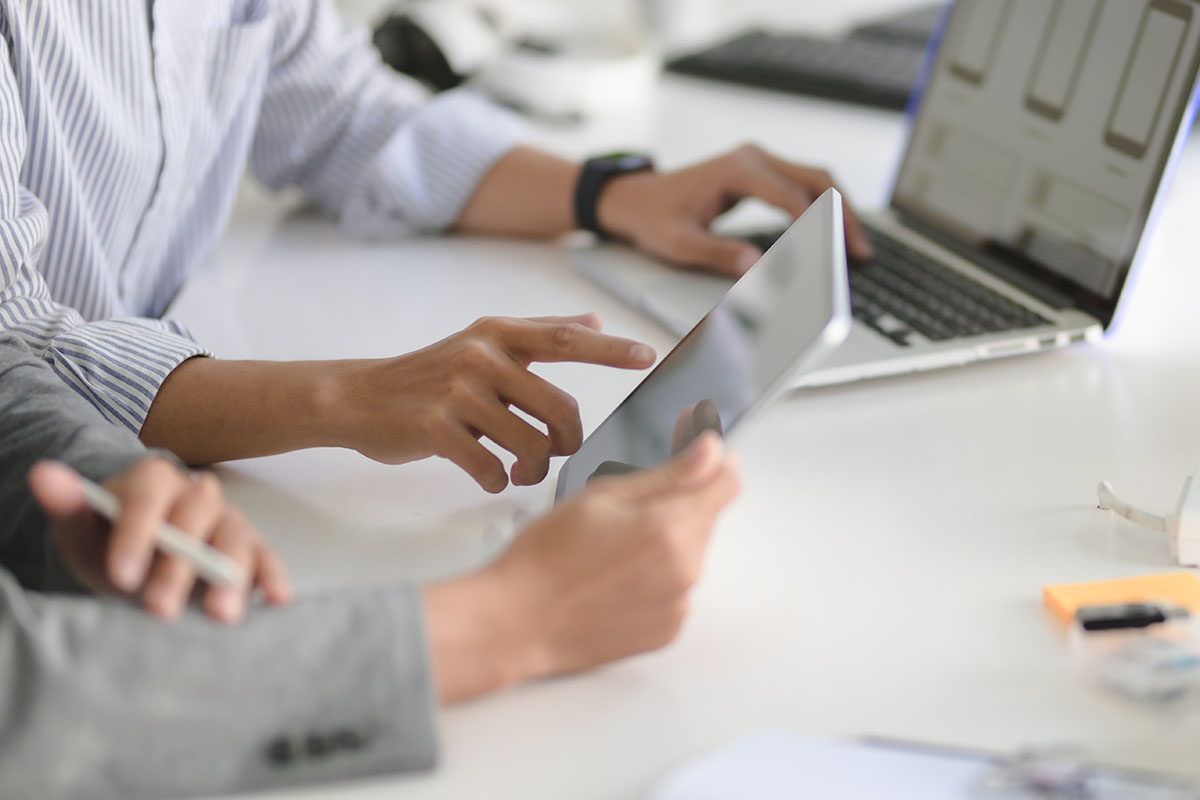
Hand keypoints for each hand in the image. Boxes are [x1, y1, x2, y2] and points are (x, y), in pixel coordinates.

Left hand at [28, 458, 291, 622]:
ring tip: (220, 614)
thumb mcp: (81, 530)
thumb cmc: (110, 546)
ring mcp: (229, 520)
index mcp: (154, 479)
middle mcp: (198, 492)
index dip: (136, 534)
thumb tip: (43, 474)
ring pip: (236, 538)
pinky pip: (267, 559)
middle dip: (179, 566)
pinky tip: (276, 599)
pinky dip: (272, 578)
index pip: (149, 497)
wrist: (141, 565)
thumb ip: (67, 505)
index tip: (120, 573)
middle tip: (159, 607)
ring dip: (230, 576)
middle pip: (196, 518)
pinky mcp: (252, 549)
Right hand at [333, 313, 655, 492]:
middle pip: (559, 408)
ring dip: (534, 467)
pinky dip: (498, 479)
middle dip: (570, 441)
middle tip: (561, 452)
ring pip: (530, 443)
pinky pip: (491, 467)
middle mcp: (481, 357)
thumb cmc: (430, 375)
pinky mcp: (436, 428)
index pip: (565, 339)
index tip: (648, 357)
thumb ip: (539, 332)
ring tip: (523, 469)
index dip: (610, 350)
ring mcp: (457, 392)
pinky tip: (491, 474)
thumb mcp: (483, 342)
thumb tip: (592, 319)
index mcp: (498, 334)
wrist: (360, 398)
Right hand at [423, 432, 739, 703]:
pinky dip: (657, 582)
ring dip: (667, 545)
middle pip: (706, 520)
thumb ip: (669, 474)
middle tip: (624, 514)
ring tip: (612, 552)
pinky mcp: (667, 632)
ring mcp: (678, 605)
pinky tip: (616, 581)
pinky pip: (677, 592)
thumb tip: (711, 451)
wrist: (519, 621)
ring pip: (691, 556)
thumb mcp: (603, 495)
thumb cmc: (547, 556)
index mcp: (670, 527)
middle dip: (678, 506)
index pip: (727, 484)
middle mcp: (685, 570)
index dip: (714, 464)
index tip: (699, 459)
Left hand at [597, 143, 872, 275]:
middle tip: (861, 251)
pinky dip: (823, 206)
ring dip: (839, 209)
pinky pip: (801, 184)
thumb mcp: (681, 244)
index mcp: (737, 170)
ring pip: (815, 179)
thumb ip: (719, 255)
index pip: (792, 197)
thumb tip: (757, 268)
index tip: (838, 253)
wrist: (633, 198)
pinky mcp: (758, 171)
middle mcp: (752, 157)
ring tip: (856, 246)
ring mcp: (757, 161)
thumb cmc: (653, 218)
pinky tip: (833, 233)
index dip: (820, 226)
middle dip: (843, 215)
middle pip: (816, 180)